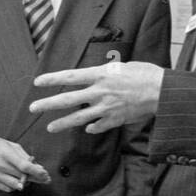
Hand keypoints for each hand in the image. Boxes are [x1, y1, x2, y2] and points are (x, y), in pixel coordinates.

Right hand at [0, 130, 50, 191]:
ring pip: (16, 184)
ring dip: (26, 183)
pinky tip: (18, 180)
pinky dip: (16, 185)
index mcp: (5, 153)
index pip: (24, 166)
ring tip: (31, 178)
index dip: (36, 172)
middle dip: (36, 178)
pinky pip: (8, 188)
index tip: (45, 174)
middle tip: (45, 178)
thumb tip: (38, 168)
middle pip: (22, 176)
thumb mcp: (11, 145)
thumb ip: (25, 157)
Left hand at [29, 62, 164, 133]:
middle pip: (68, 99)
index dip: (52, 79)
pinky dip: (91, 127)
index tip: (38, 82)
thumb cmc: (145, 74)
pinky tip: (87, 128)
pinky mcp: (115, 120)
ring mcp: (106, 108)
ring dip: (63, 123)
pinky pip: (98, 126)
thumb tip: (93, 77)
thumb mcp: (121, 67)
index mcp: (101, 75)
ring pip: (79, 118)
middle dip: (48, 104)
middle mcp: (100, 92)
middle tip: (33, 108)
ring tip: (50, 127)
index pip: (70, 76)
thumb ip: (104, 74)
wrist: (163, 92)